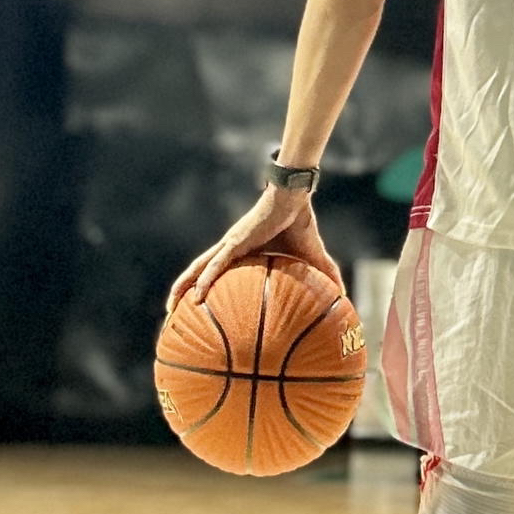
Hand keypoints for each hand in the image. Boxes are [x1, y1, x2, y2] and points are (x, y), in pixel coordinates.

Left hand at [165, 187, 343, 314]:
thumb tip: (343, 296)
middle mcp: (230, 250)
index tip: (196, 311)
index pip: (218, 273)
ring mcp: (229, 246)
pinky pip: (215, 266)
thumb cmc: (301, 224)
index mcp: (243, 253)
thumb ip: (324, 276)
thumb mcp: (313, 258)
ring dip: (182, 288)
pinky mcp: (234, 242)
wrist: (295, 198)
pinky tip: (194, 297)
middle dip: (183, 292)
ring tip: (169, 308)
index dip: (205, 289)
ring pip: (199, 270)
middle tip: (170, 314)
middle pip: (199, 273)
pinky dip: (204, 281)